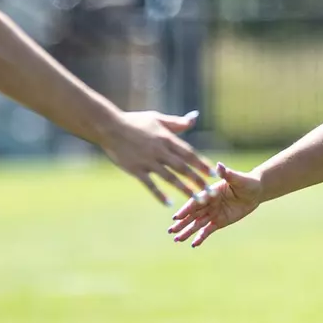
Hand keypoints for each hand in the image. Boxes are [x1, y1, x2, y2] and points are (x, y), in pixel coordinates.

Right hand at [97, 109, 211, 203]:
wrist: (109, 127)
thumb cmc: (135, 121)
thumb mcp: (157, 118)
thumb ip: (176, 123)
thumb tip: (193, 119)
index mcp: (167, 138)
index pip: (189, 154)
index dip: (202, 164)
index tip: (213, 174)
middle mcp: (160, 151)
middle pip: (183, 168)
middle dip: (198, 180)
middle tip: (211, 192)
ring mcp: (148, 161)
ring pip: (170, 178)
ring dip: (185, 189)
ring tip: (197, 200)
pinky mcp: (136, 169)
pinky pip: (150, 184)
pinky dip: (159, 194)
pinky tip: (169, 203)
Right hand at [170, 162, 263, 247]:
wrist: (255, 191)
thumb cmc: (246, 182)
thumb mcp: (237, 179)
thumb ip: (227, 174)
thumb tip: (219, 165)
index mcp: (209, 192)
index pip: (195, 202)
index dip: (185, 210)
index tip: (176, 217)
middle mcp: (208, 203)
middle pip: (192, 215)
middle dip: (181, 223)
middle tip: (170, 231)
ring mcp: (212, 213)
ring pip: (197, 224)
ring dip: (187, 231)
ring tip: (176, 240)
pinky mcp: (219, 221)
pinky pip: (208, 230)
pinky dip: (200, 237)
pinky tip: (193, 244)